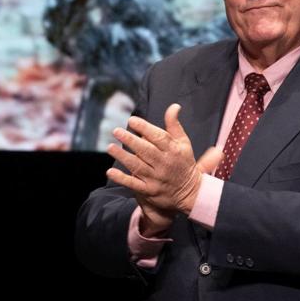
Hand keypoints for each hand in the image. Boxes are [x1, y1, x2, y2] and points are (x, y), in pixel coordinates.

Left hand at [107, 103, 222, 229]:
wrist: (190, 193)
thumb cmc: (184, 163)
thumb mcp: (184, 144)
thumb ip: (174, 125)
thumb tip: (174, 106)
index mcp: (173, 151)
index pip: (158, 137)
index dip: (145, 128)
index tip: (132, 121)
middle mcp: (164, 164)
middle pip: (146, 151)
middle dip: (131, 140)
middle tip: (116, 131)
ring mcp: (156, 178)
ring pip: (138, 166)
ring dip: (123, 157)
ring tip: (110, 147)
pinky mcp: (149, 191)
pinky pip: (133, 184)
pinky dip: (122, 179)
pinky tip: (110, 172)